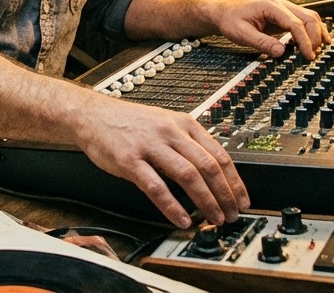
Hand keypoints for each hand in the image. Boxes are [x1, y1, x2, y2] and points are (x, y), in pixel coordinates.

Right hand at [78, 91, 248, 227]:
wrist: (92, 115)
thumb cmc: (127, 122)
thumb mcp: (164, 123)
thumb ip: (187, 143)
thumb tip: (212, 171)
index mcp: (183, 123)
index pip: (219, 154)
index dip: (235, 181)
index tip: (242, 200)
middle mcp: (169, 132)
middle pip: (208, 167)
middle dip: (225, 195)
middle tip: (231, 215)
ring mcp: (150, 146)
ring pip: (188, 176)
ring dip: (206, 201)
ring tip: (213, 218)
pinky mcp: (130, 161)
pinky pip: (156, 187)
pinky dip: (172, 206)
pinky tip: (182, 219)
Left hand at [210, 0, 329, 59]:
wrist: (224, 13)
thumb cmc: (230, 20)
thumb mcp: (241, 33)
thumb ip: (261, 42)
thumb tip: (281, 53)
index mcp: (271, 6)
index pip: (295, 23)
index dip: (304, 40)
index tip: (308, 56)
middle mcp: (281, 5)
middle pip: (309, 17)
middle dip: (315, 37)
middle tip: (313, 56)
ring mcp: (284, 9)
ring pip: (310, 17)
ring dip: (318, 33)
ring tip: (319, 51)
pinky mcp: (285, 16)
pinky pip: (304, 21)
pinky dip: (312, 32)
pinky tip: (314, 44)